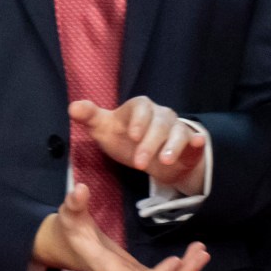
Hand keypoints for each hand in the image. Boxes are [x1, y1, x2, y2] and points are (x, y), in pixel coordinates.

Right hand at [30, 183, 207, 270]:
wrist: (63, 247)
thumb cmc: (67, 231)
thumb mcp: (68, 215)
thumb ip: (74, 203)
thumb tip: (81, 188)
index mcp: (108, 269)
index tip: (176, 259)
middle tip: (200, 252)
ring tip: (201, 251)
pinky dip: (180, 270)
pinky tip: (192, 253)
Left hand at [69, 96, 205, 188]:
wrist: (147, 156)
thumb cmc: (123, 139)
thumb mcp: (104, 129)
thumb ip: (89, 117)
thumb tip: (72, 107)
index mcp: (139, 107)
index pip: (141, 107)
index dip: (138, 120)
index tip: (132, 136)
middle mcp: (160, 114)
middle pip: (159, 123)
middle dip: (150, 143)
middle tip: (140, 163)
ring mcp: (176, 126)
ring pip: (178, 132)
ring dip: (171, 147)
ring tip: (164, 162)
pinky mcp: (189, 141)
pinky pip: (195, 139)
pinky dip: (198, 141)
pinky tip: (198, 144)